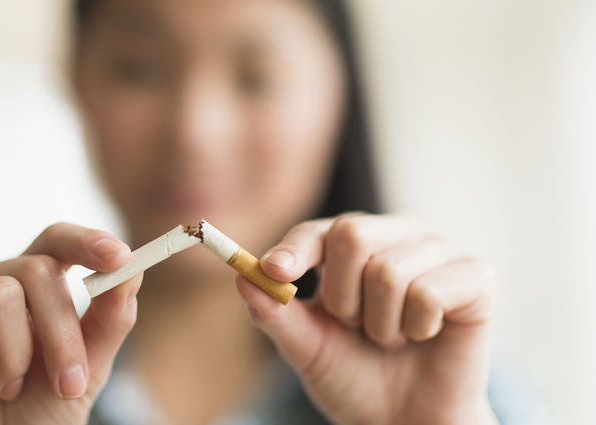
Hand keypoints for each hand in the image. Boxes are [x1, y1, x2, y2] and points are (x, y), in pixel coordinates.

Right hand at [0, 223, 140, 424]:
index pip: (55, 240)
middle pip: (36, 270)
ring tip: (7, 387)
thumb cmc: (36, 412)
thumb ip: (110, 320)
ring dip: (16, 357)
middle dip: (62, 334)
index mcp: (29, 283)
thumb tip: (133, 270)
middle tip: (67, 384)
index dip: (86, 241)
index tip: (120, 257)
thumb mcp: (86, 369)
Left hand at [236, 213, 498, 424]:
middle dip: (342, 299)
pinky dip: (418, 327)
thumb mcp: (307, 348)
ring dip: (381, 324)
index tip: (275, 272)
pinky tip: (425, 336)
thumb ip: (275, 314)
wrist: (405, 419)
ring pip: (389, 271)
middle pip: (352, 234)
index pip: (319, 231)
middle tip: (357, 327)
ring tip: (392, 339)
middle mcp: (397, 236)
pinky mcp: (476, 276)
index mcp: (354, 245)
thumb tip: (242, 276)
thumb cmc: (355, 376)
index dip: (295, 250)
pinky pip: (430, 291)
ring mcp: (438, 251)